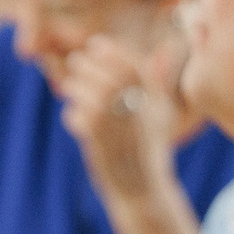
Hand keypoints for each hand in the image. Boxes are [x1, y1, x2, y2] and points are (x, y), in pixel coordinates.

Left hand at [59, 35, 182, 206]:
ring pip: (86, 92)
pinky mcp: (96, 136)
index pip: (128, 61)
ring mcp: (115, 120)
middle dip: (86, 64)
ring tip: (69, 88)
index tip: (96, 45)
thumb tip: (164, 51)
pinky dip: (73, 118)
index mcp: (154, 98)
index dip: (109, 50)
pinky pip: (76, 117)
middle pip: (103, 73)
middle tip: (75, 63)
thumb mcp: (163, 113)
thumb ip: (159, 82)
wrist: (142, 188)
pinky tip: (74, 121)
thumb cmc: (150, 149)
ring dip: (75, 87)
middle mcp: (136, 106)